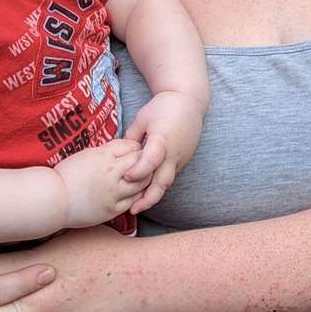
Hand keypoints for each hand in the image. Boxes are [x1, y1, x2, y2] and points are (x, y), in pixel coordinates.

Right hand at [56, 138, 147, 227]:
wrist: (52, 200)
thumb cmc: (68, 175)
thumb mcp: (87, 154)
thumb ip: (108, 150)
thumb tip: (127, 148)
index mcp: (104, 157)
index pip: (132, 146)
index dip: (137, 148)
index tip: (135, 151)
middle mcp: (111, 174)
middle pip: (142, 163)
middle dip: (145, 162)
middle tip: (144, 164)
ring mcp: (113, 193)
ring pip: (142, 183)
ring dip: (145, 179)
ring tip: (140, 178)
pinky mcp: (112, 209)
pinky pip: (134, 201)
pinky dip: (137, 195)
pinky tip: (133, 192)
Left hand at [123, 90, 198, 213]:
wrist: (190, 101)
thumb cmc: (163, 107)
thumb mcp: (142, 118)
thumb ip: (131, 138)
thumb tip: (121, 154)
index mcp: (162, 138)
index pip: (150, 160)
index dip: (137, 171)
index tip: (124, 177)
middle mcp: (173, 152)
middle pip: (162, 181)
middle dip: (147, 198)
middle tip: (132, 210)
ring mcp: (180, 157)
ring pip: (167, 182)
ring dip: (153, 195)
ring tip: (137, 206)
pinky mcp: (183, 159)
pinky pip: (169, 175)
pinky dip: (158, 184)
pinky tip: (146, 191)